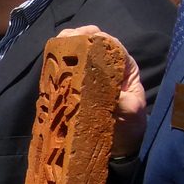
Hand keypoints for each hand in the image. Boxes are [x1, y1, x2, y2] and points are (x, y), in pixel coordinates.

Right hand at [56, 25, 147, 157]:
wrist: (120, 147)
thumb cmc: (130, 128)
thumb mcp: (130, 112)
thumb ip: (122, 99)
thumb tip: (105, 89)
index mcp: (124, 67)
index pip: (111, 44)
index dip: (97, 37)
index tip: (84, 37)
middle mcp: (108, 66)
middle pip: (93, 42)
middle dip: (79, 36)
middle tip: (65, 39)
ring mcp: (92, 75)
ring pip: (80, 52)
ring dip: (68, 46)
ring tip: (57, 46)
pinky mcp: (78, 84)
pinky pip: (69, 68)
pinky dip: (61, 62)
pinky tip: (53, 60)